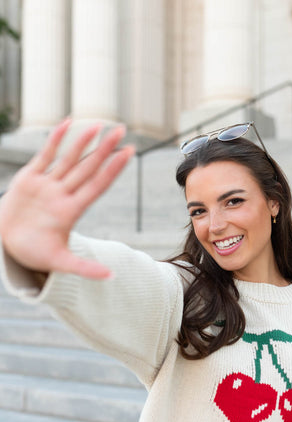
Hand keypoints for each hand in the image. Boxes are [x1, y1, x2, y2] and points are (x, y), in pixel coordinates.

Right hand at [0, 119, 134, 278]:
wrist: (7, 246)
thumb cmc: (33, 254)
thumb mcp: (59, 262)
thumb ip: (83, 269)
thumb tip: (111, 277)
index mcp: (71, 211)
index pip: (97, 186)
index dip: (113, 170)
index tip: (129, 154)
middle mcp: (63, 195)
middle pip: (88, 168)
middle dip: (104, 150)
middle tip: (122, 130)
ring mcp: (47, 185)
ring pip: (69, 159)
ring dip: (83, 142)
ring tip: (98, 125)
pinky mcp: (30, 179)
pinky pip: (44, 155)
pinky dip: (55, 140)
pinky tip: (67, 123)